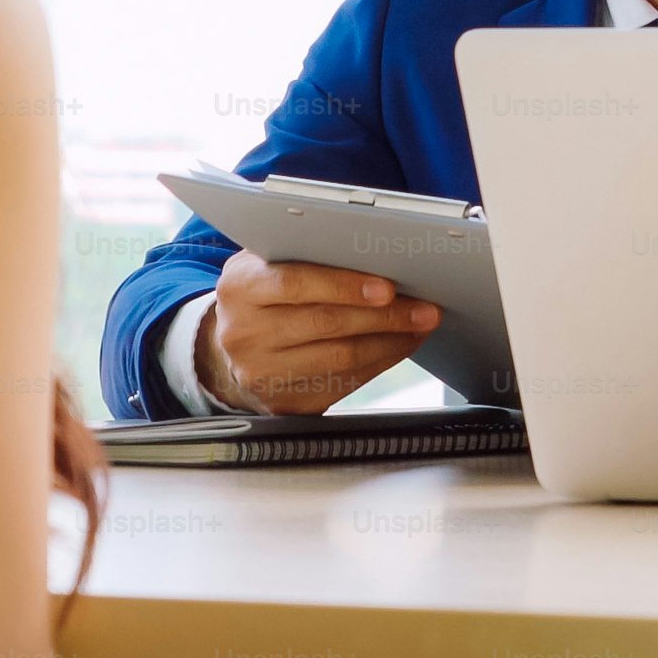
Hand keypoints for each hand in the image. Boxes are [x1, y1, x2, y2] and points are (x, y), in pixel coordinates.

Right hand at [202, 251, 439, 414]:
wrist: (235, 346)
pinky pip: (342, 384)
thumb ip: (309, 256)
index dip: (344, 285)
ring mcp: (260, 372)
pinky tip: (397, 347)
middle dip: (384, 316)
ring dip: (389, 342)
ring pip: (339, 358)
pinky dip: (378, 363)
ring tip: (418, 326)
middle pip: (325, 324)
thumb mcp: (270, 263)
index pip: (294, 283)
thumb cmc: (265, 294)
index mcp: (240, 287)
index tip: (388, 288)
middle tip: (423, 309)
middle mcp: (243, 333)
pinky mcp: (282, 401)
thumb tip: (376, 255)